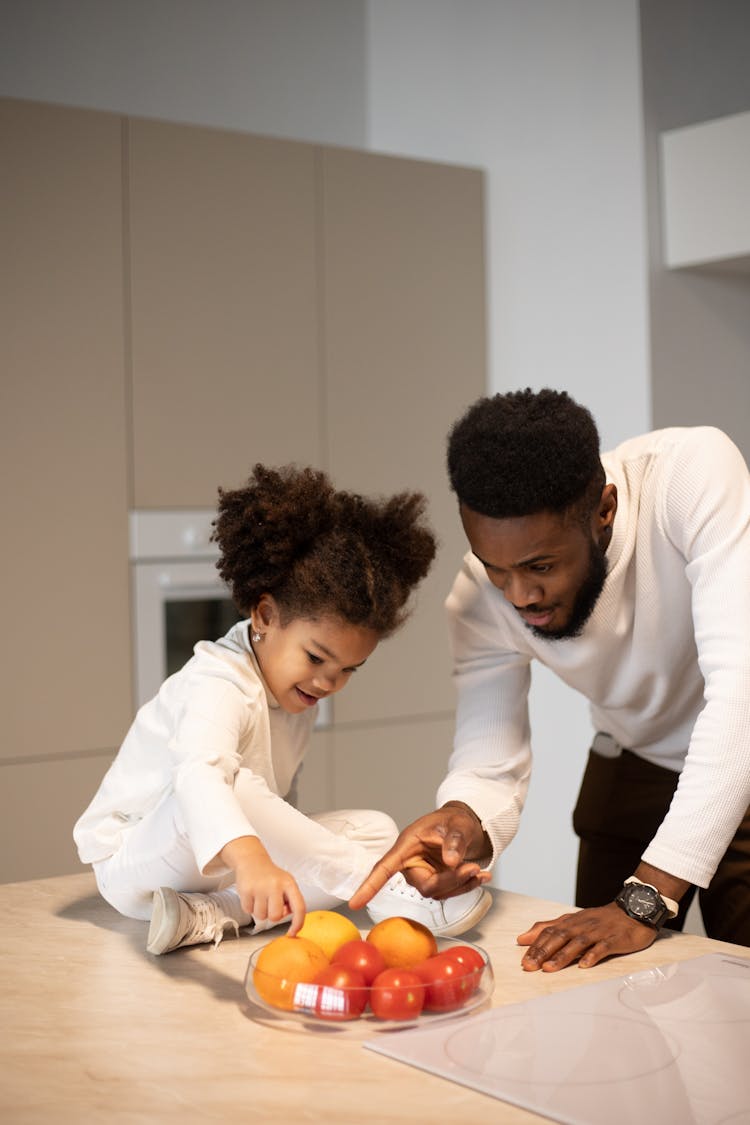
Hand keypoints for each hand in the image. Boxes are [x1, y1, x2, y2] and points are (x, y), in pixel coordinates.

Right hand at [220, 835, 306, 934]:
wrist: (252, 860)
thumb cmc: (271, 876)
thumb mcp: (286, 884)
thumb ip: (290, 900)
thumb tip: (287, 915)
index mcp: (289, 883)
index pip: (299, 907)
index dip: (298, 923)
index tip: (293, 933)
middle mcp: (276, 885)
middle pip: (276, 917)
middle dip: (272, 914)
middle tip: (269, 903)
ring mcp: (260, 887)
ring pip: (261, 917)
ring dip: (260, 911)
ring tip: (260, 897)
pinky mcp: (246, 890)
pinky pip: (248, 911)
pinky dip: (249, 907)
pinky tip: (252, 895)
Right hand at [348, 802, 491, 909]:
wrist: (465, 825)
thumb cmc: (453, 820)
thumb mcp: (457, 824)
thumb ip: (454, 841)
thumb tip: (451, 861)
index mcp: (407, 845)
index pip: (385, 868)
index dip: (369, 885)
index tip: (355, 903)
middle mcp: (411, 863)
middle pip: (424, 886)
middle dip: (450, 881)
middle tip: (473, 868)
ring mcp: (424, 875)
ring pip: (439, 892)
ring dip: (462, 884)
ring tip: (479, 870)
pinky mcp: (436, 882)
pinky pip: (449, 892)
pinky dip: (466, 886)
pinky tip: (479, 876)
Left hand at [516, 902, 657, 970]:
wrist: (634, 909)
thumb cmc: (602, 919)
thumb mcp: (574, 920)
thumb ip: (549, 928)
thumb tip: (523, 938)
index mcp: (572, 922)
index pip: (549, 932)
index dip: (535, 946)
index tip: (523, 960)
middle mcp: (582, 925)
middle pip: (559, 937)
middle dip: (543, 952)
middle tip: (530, 966)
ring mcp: (598, 932)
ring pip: (577, 943)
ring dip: (562, 955)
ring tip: (550, 968)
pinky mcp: (614, 939)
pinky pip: (602, 947)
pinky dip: (592, 955)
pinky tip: (584, 964)